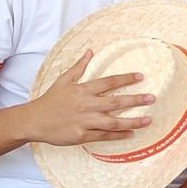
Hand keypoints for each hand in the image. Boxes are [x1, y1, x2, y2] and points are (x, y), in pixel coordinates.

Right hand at [27, 51, 154, 146]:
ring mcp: (85, 121)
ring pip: (113, 121)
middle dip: (135, 100)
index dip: (126, 79)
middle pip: (115, 101)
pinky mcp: (82, 135)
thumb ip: (79, 66)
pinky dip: (118, 135)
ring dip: (132, 121)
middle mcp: (86, 105)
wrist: (34, 121)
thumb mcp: (64, 80)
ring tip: (148, 120)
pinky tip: (130, 134)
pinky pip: (103, 136)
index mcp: (83, 90)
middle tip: (152, 98)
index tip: (141, 77)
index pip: (109, 82)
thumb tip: (90, 51)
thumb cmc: (50, 100)